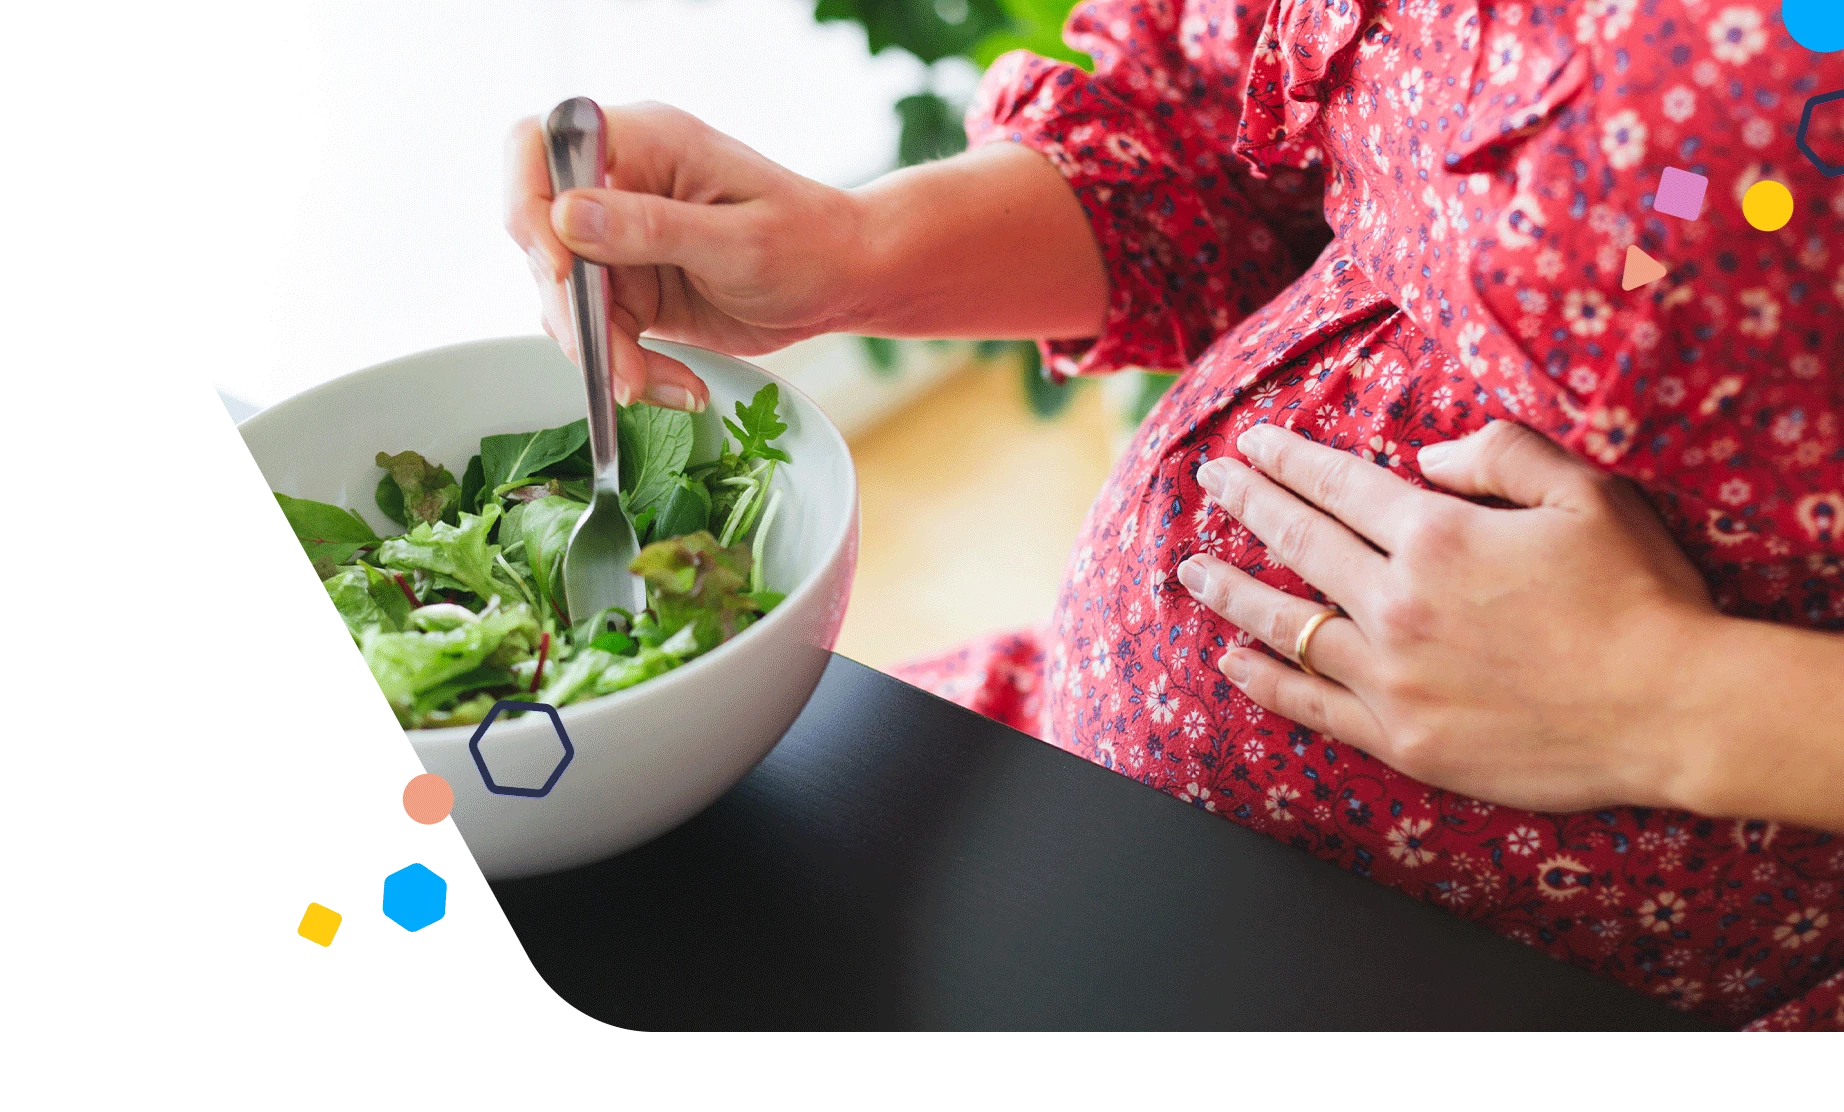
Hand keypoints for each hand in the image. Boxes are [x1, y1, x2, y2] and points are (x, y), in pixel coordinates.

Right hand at [504, 102, 865, 409]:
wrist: (843, 282)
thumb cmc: (810, 242)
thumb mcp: (738, 240)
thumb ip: (651, 227)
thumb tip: (565, 216)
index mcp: (643, 143)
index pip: (539, 145)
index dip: (528, 205)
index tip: (563, 272)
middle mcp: (619, 185)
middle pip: (542, 239)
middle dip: (574, 312)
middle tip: (617, 367)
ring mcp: (619, 240)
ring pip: (565, 298)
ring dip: (602, 353)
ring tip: (660, 386)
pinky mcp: (630, 289)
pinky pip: (598, 332)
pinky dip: (626, 367)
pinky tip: (676, 387)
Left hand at [1177, 420, 1723, 814]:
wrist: (1672, 709)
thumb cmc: (1639, 596)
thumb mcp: (1586, 493)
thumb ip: (1501, 454)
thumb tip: (1426, 455)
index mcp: (1436, 535)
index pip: (1337, 485)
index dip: (1287, 460)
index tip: (1250, 444)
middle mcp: (1396, 602)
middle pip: (1299, 541)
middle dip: (1246, 503)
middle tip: (1208, 481)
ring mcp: (1391, 677)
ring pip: (1286, 623)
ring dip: (1230, 589)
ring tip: (1189, 570)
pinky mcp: (1401, 738)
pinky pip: (1310, 704)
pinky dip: (1263, 679)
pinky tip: (1230, 659)